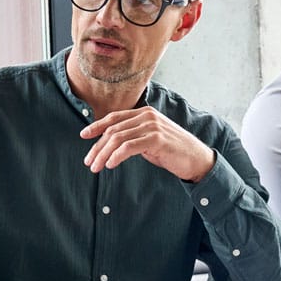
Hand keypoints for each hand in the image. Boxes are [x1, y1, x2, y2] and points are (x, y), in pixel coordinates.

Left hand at [80, 107, 215, 182]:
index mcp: (145, 113)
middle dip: (97, 147)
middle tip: (88, 162)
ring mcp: (152, 126)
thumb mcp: (150, 140)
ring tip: (96, 167)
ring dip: (103, 154)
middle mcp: (147, 116)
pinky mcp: (156, 139)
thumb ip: (134, 137)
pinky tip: (110, 165)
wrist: (197, 159)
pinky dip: (116, 156)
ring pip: (118, 138)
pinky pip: (129, 147)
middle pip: (113, 129)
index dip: (97, 126)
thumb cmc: (172, 152)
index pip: (115, 117)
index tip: (83, 136)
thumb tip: (111, 145)